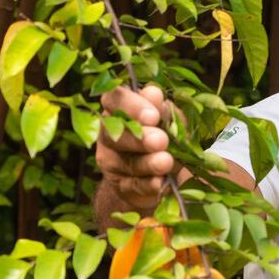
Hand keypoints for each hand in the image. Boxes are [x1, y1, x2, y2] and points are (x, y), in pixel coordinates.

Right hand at [96, 85, 176, 209]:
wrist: (161, 173)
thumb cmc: (165, 134)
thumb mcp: (168, 120)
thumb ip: (161, 108)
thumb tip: (153, 93)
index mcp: (119, 109)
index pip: (115, 99)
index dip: (131, 105)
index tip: (153, 115)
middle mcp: (109, 133)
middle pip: (116, 133)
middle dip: (140, 137)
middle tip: (161, 140)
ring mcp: (111, 161)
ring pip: (126, 161)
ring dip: (148, 162)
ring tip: (166, 162)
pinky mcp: (120, 186)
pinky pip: (133, 185)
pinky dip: (149, 184)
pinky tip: (160, 182)